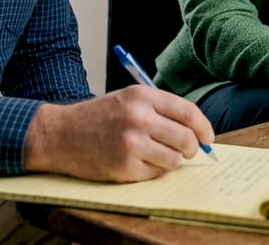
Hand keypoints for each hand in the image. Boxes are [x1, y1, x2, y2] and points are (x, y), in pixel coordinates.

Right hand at [23, 85, 214, 181]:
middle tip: (187, 150)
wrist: (61, 134)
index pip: (188, 112)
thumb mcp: (129, 99)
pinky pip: (155, 173)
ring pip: (174, 159)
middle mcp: (138, 118)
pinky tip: (137, 161)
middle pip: (185, 138)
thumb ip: (161, 110)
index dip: (203, 127)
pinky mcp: (124, 166)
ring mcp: (131, 144)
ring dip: (171, 160)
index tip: (208, 137)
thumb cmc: (98, 116)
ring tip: (156, 154)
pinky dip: (152, 170)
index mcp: (142, 96)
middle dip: (192, 148)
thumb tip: (195, 130)